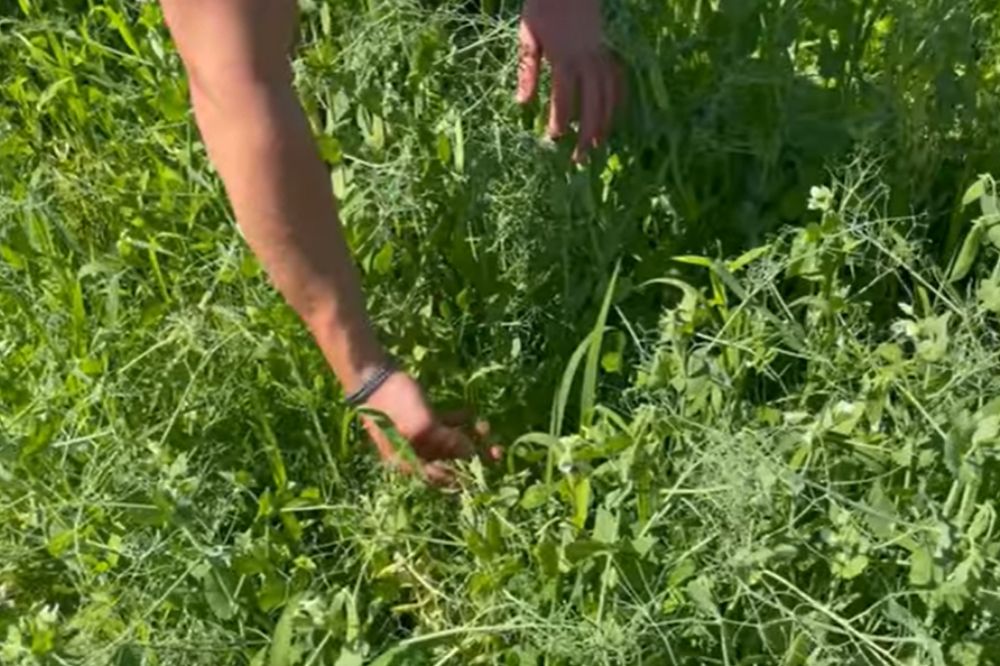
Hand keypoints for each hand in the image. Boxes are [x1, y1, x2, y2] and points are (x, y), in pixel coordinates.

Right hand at [359, 372, 498, 483]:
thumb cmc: (395, 403)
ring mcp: (415, 436)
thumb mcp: (423, 425)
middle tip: (498, 451)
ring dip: (469, 436)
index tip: (489, 471)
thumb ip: (448, 442)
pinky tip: (470, 413)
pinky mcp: (419, 419)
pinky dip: (457, 423)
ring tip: (485, 426)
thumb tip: (472, 454)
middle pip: (449, 462)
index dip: (468, 476)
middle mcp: (412, 454)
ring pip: (449, 443)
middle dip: (474, 455)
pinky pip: (443, 427)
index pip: (443, 478)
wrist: (372, 375)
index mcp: (409, 463)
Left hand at [516, 0, 621, 160]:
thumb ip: (527, 71)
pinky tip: (613, 116)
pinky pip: (617, 80)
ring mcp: (601, 56)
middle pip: (592, 104)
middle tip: (579, 158)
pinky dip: (617, 99)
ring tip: (597, 145)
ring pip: (608, 96)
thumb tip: (522, 102)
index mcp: (564, 58)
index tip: (554, 137)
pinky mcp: (607, 51)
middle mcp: (587, 61)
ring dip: (604, 123)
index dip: (561, 120)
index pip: (565, 98)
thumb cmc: (544, 7)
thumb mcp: (528, 36)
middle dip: (587, 133)